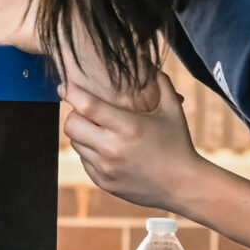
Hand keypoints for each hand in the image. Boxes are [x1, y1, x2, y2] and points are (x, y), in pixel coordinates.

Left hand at [61, 74, 206, 210]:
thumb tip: (151, 64)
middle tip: (85, 111)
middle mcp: (112, 148)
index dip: (71, 93)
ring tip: (98, 129)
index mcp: (128, 127)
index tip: (65, 86)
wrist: (184, 186)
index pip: (87, 105)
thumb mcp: (173, 110)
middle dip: (74, 114)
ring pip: (75, 143)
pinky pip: (84, 161)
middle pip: (71, 125)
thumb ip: (161, 84)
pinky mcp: (103, 182)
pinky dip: (90, 152)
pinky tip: (106, 148)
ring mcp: (106, 168)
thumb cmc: (179, 144)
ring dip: (82, 133)